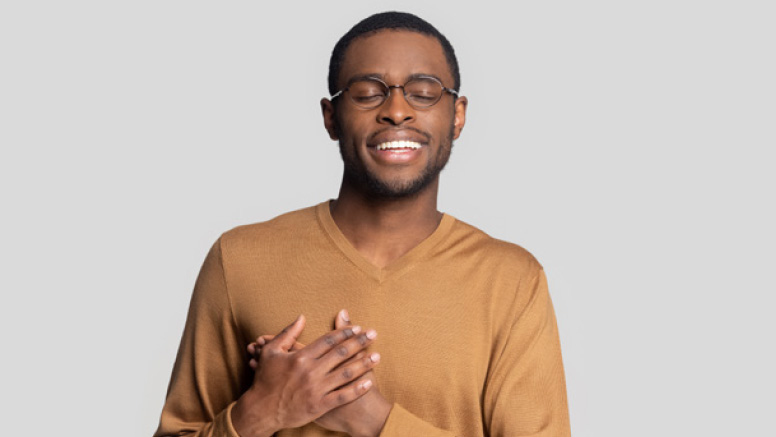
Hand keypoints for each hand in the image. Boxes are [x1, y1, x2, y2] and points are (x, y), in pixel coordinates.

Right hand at [231, 315, 379, 436]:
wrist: (261, 410)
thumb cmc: (265, 379)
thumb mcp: (271, 352)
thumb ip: (288, 333)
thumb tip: (302, 316)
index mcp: (300, 357)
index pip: (328, 341)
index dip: (344, 332)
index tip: (357, 327)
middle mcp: (310, 372)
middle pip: (340, 353)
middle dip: (359, 342)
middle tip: (373, 334)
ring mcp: (316, 389)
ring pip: (345, 374)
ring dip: (363, 364)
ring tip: (377, 356)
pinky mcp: (319, 406)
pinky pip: (342, 396)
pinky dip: (357, 389)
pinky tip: (369, 382)